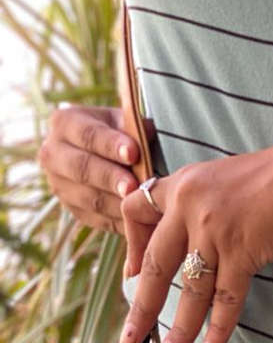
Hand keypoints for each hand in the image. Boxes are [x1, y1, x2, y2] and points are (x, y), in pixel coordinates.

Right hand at [37, 105, 154, 236]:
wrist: (105, 155)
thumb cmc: (119, 133)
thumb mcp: (124, 122)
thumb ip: (134, 127)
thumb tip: (147, 131)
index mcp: (64, 123)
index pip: (87, 134)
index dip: (110, 144)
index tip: (133, 153)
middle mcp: (54, 155)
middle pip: (82, 168)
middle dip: (110, 178)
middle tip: (133, 186)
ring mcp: (61, 186)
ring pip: (90, 198)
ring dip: (117, 204)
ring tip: (140, 206)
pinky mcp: (74, 210)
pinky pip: (98, 219)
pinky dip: (120, 221)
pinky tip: (138, 221)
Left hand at [118, 129, 272, 342]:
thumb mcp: (227, 180)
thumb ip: (206, 207)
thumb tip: (199, 244)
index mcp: (184, 184)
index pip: (135, 212)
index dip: (131, 248)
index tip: (134, 276)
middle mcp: (191, 205)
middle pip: (155, 268)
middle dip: (140, 312)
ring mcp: (215, 228)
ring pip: (189, 292)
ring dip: (176, 333)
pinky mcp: (243, 249)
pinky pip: (225, 299)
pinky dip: (217, 330)